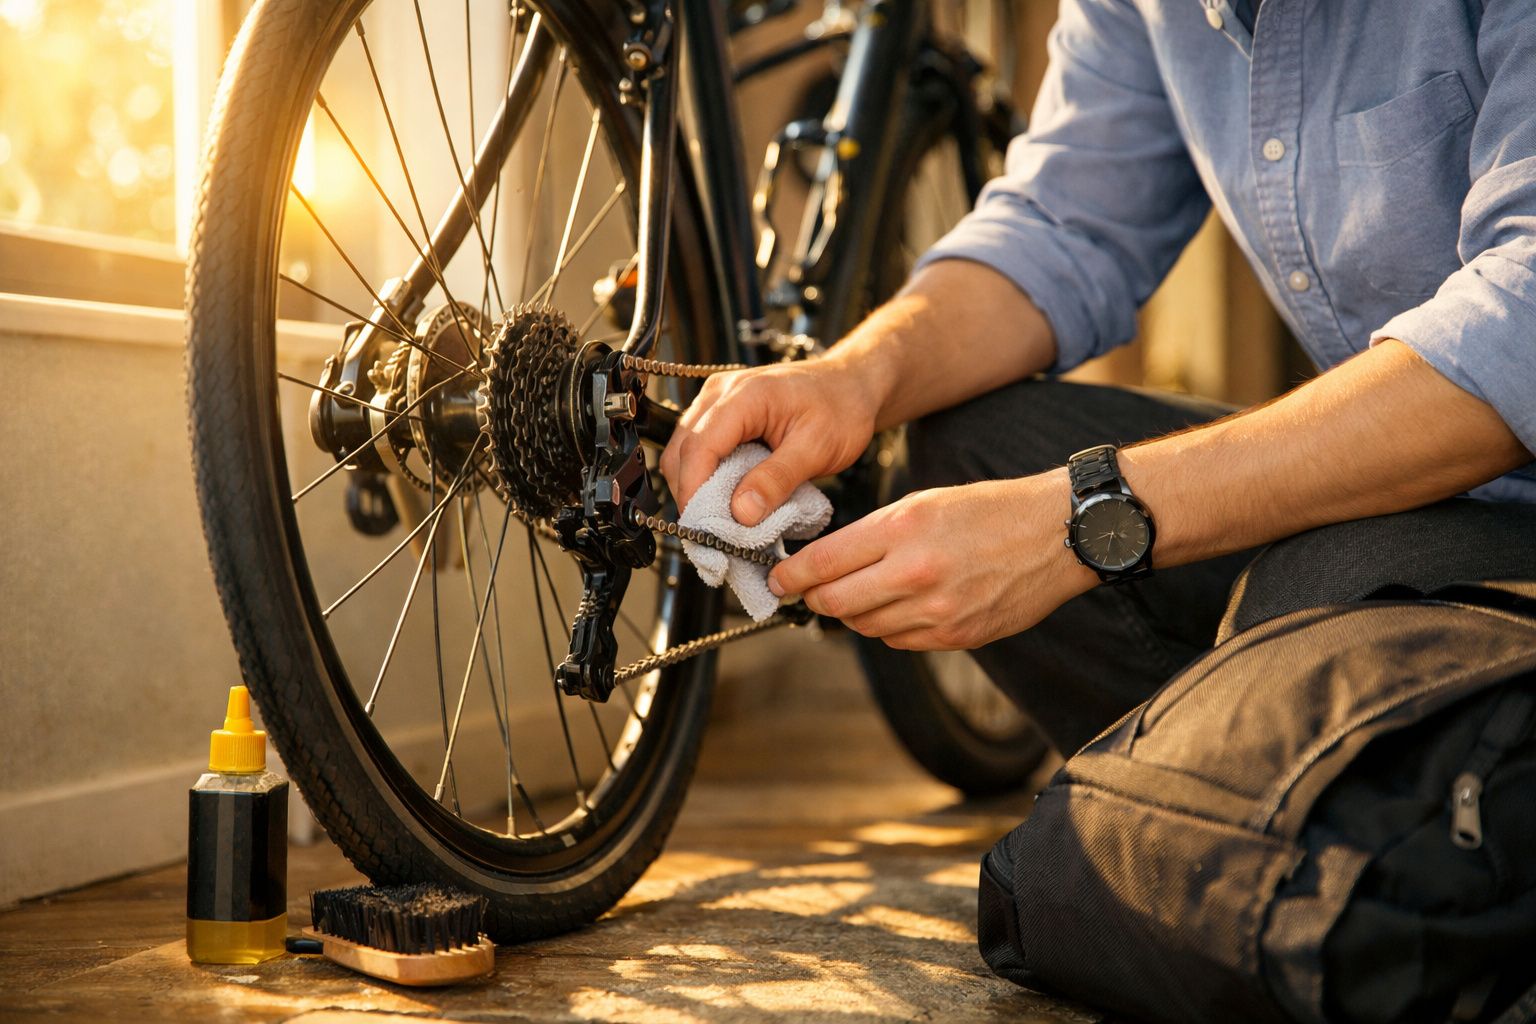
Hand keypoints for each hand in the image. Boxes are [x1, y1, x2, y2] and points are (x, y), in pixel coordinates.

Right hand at [660, 356, 881, 524]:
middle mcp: (720, 393)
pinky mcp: (719, 415)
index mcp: (743, 395)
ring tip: (720, 520)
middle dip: (691, 495)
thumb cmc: (841, 410)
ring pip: (683, 453)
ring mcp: (716, 401)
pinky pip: (697, 450)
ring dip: (695, 488)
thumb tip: (741, 513)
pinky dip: (704, 478)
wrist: (851, 387)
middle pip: (681, 452)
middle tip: (713, 533)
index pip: (699, 447)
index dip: (694, 492)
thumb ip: (778, 479)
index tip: (702, 529)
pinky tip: (725, 499)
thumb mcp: (817, 448)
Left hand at [768, 471, 1098, 649]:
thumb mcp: (923, 502)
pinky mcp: (956, 636)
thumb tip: (827, 562)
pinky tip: (897, 606)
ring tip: (858, 593)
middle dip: (813, 598)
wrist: (1056, 534)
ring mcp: (938, 611)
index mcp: (903, 529)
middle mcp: (916, 573)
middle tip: (806, 591)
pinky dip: (887, 626)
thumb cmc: (990, 510)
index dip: (791, 576)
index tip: (778, 579)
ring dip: (851, 613)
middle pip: (835, 602)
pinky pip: (899, 641)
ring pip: (865, 626)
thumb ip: (873, 534)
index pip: (824, 563)